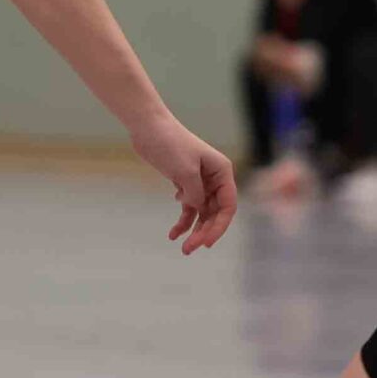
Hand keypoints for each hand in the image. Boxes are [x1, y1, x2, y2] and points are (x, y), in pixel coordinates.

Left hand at [130, 112, 238, 254]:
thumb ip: (195, 195)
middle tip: (189, 250)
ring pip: (201, 212)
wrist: (148, 127)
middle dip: (204, 232)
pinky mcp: (184, 182)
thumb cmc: (170, 144)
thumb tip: (198, 210)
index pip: (228, 206)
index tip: (206, 243)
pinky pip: (188, 205)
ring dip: (193, 229)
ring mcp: (200, 181)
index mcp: (222, 172)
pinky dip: (182, 219)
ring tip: (181, 246)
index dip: (219, 227)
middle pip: (214, 212)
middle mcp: (215, 178)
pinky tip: (173, 232)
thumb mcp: (185, 172)